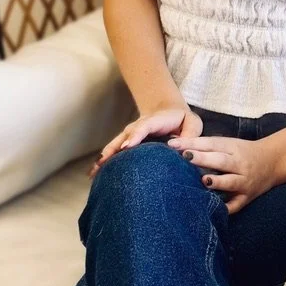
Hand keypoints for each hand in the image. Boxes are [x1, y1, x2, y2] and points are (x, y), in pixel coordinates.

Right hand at [89, 107, 203, 179]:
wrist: (170, 111)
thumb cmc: (183, 121)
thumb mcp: (192, 124)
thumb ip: (189, 134)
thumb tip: (178, 148)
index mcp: (155, 121)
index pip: (143, 127)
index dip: (135, 136)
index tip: (127, 147)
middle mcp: (138, 127)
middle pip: (124, 136)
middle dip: (113, 149)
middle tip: (103, 162)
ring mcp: (131, 134)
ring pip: (115, 144)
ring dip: (104, 157)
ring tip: (94, 172)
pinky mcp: (127, 143)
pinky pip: (114, 151)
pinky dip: (105, 161)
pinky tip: (95, 174)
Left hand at [166, 135, 276, 214]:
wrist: (273, 162)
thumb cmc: (243, 152)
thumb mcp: (229, 144)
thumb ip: (207, 146)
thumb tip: (178, 144)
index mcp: (233, 148)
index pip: (212, 144)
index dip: (193, 144)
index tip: (174, 145)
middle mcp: (240, 164)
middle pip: (221, 160)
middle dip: (203, 159)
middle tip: (185, 157)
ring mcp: (244, 181)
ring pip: (231, 182)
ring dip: (217, 182)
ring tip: (203, 181)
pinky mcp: (247, 197)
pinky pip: (236, 205)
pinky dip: (227, 208)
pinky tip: (214, 210)